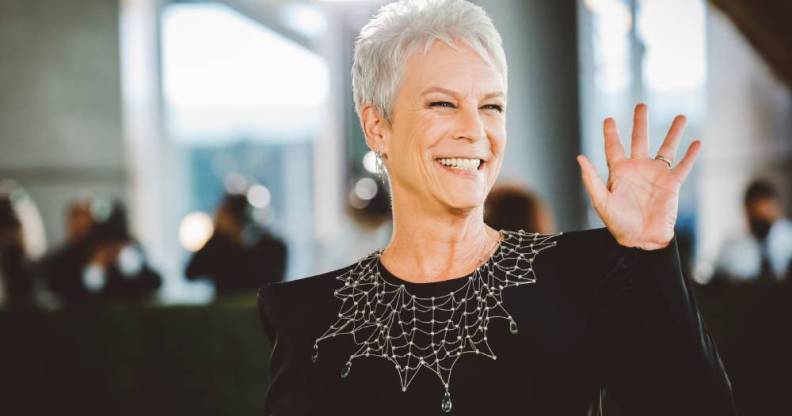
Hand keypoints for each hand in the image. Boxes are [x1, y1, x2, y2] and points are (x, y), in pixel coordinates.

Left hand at [576, 103, 700, 249]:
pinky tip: (697, 142)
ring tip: (681, 116)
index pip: (614, 147)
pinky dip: (691, 155)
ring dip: (673, 132)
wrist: (641, 239)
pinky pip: (683, 166)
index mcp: (619, 172)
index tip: (609, 119)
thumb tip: (580, 157)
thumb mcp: (601, 201)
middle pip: (640, 140)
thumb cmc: (618, 223)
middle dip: (640, 123)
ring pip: (666, 148)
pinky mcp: (672, 184)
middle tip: (642, 105)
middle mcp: (638, 169)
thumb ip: (591, 179)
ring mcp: (656, 175)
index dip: (611, 133)